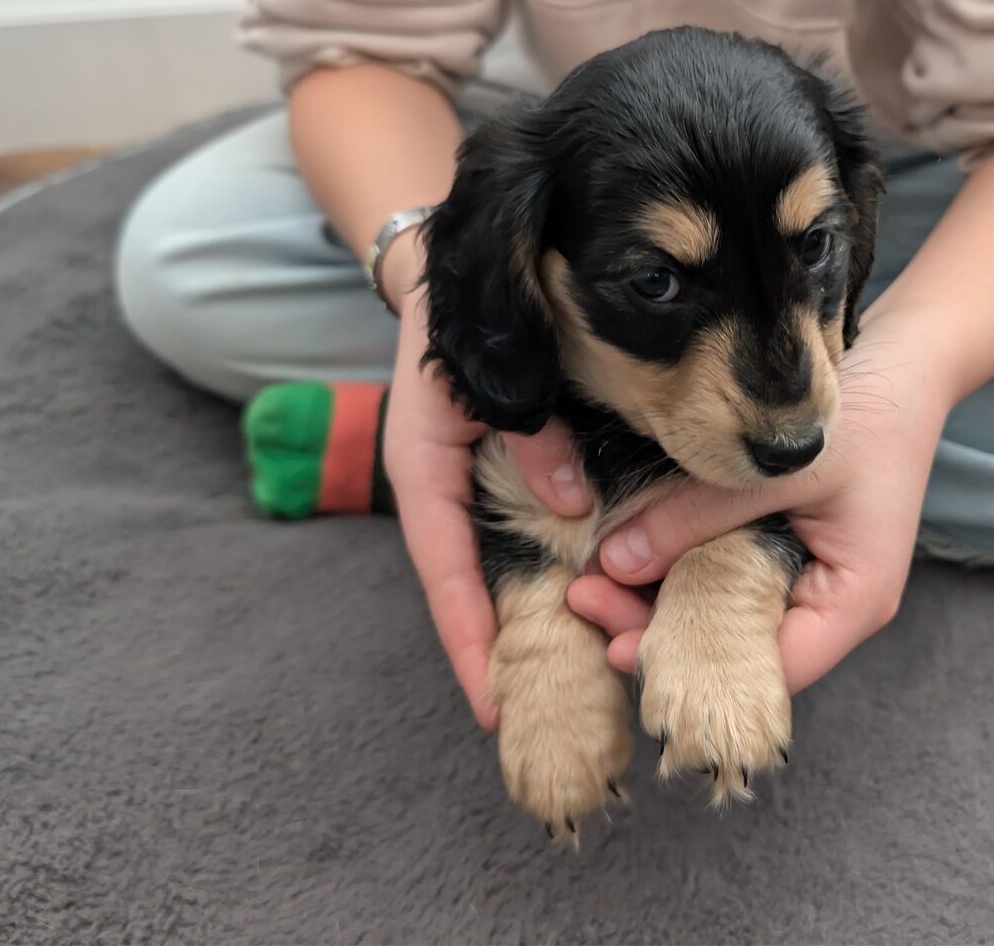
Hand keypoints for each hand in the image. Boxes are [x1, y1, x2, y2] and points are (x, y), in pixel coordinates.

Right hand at [382, 245, 592, 729]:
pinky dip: (528, 581)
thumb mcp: (493, 371)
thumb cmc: (467, 316)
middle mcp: (437, 487)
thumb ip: (531, 435)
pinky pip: (501, 543)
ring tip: (547, 689)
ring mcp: (460, 486)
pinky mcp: (486, 478)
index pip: (443, 570)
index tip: (492, 705)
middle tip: (527, 720)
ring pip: (481, 570)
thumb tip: (571, 510)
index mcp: (422, 466)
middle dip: (490, 653)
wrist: (454, 272)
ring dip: (510, 626)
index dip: (468, 639)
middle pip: (459, 587)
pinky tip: (562, 614)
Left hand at [566, 310, 951, 692]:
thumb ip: (699, 514)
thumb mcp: (779, 469)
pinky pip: (730, 581)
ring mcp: (811, 583)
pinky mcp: (789, 554)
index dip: (693, 668)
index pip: (769, 670)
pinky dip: (683, 573)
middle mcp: (832, 607)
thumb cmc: (864, 420)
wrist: (905, 371)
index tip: (617, 647)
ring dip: (663, 603)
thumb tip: (613, 560)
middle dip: (660, 633)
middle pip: (738, 649)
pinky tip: (631, 560)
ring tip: (591, 583)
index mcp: (851, 602)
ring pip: (727, 616)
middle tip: (585, 601)